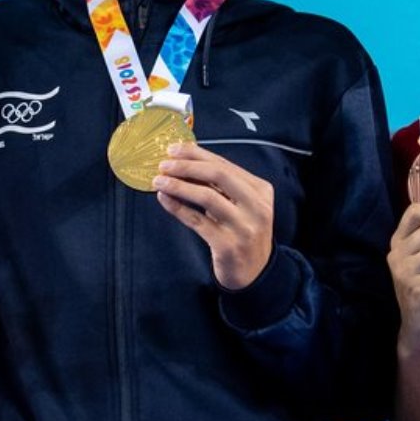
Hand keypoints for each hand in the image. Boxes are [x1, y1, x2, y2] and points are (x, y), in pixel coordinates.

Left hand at [153, 142, 273, 289]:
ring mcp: (244, 227)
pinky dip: (178, 208)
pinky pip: (197, 221)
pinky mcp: (228, 245)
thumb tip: (184, 162)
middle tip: (163, 164)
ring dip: (179, 186)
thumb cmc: (243, 232)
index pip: (225, 164)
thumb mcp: (240, 205)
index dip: (197, 154)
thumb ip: (219, 185)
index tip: (174, 149)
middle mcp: (256, 207)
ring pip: (207, 197)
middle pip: (218, 175)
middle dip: (187, 166)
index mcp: (260, 190)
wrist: (255, 272)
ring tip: (159, 181)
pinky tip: (164, 199)